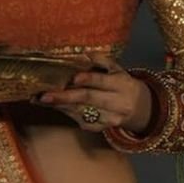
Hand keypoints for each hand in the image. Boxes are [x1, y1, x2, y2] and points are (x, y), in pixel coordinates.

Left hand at [37, 56, 152, 133]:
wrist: (141, 108)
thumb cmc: (122, 84)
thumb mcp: (118, 70)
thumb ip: (103, 61)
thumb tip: (85, 54)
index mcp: (121, 84)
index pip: (102, 82)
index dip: (88, 79)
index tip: (72, 78)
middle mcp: (118, 103)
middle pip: (88, 99)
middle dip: (65, 97)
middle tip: (45, 96)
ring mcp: (111, 118)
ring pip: (83, 112)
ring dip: (61, 106)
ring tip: (42, 100)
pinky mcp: (104, 128)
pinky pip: (83, 122)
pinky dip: (68, 114)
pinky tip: (55, 107)